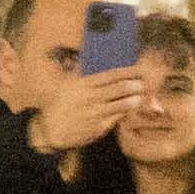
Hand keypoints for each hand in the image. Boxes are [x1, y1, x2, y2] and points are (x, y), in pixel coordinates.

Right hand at [22, 60, 136, 156]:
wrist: (48, 131)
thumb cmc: (56, 107)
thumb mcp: (63, 86)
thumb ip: (76, 74)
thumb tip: (81, 62)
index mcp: (82, 85)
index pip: (109, 76)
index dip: (125, 72)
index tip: (138, 69)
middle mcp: (90, 98)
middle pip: (116, 89)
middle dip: (132, 85)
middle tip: (145, 81)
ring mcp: (95, 114)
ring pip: (118, 105)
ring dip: (132, 101)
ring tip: (142, 96)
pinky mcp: (98, 128)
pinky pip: (114, 119)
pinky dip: (123, 114)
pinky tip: (131, 111)